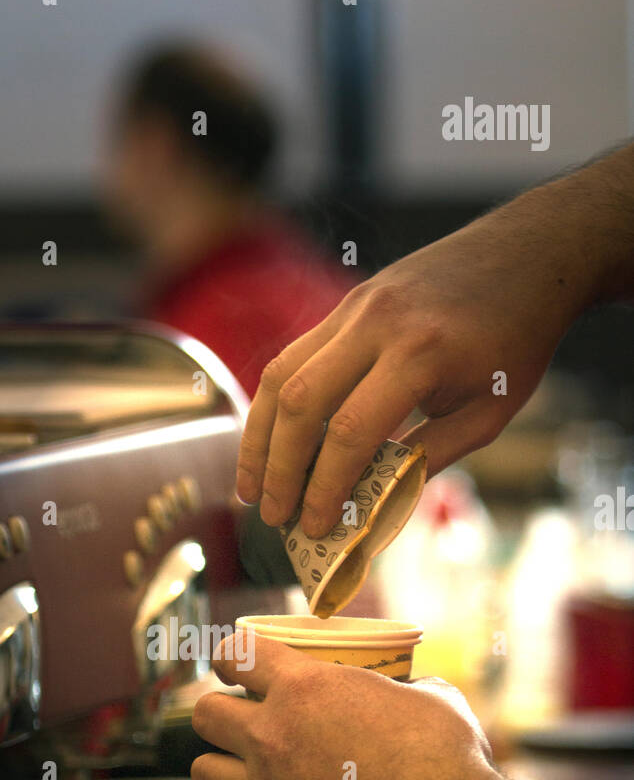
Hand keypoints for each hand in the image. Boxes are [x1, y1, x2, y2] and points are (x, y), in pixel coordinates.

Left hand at [190, 636, 492, 779]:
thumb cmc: (445, 759)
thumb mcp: (433, 699)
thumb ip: (410, 689)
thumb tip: (418, 688)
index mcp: (307, 688)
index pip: (238, 654)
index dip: (232, 657)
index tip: (237, 666)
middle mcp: (275, 737)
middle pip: (204, 715)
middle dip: (217, 717)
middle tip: (239, 724)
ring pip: (204, 776)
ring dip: (221, 775)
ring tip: (244, 779)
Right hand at [236, 201, 585, 538]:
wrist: (529, 253)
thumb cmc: (517, 339)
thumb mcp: (489, 411)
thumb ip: (430, 456)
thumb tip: (373, 503)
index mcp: (421, 353)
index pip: (351, 432)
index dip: (325, 487)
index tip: (315, 527)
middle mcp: (377, 323)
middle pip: (300, 402)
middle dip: (278, 468)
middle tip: (272, 517)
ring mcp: (355, 307)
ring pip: (281, 375)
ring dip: (259, 438)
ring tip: (251, 488)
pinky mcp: (346, 305)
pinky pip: (293, 356)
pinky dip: (275, 406)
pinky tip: (271, 445)